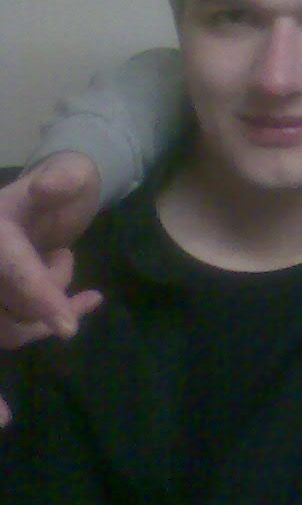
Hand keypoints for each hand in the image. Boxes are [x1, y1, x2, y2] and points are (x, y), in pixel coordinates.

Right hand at [0, 152, 103, 339]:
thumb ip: (63, 178)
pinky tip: (87, 300)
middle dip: (49, 291)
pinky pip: (15, 332)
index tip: (66, 328)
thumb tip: (44, 187)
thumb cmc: (63, 182)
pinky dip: (46, 324)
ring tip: (60, 260)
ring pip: (12, 327)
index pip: (14, 268)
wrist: (46, 195)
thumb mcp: (71, 172)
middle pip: (13, 305)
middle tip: (62, 254)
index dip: (39, 295)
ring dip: (48, 308)